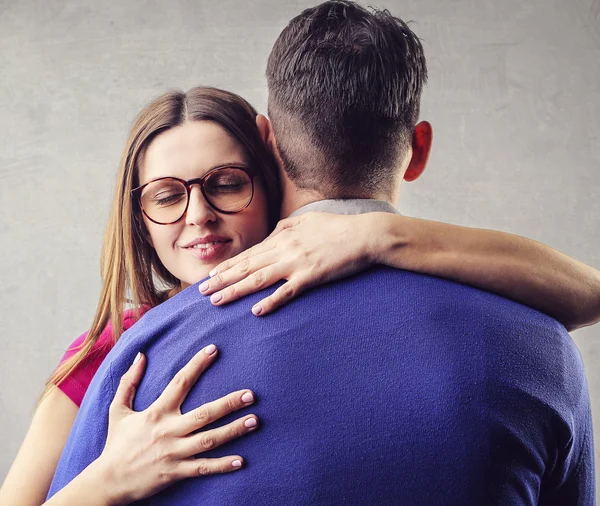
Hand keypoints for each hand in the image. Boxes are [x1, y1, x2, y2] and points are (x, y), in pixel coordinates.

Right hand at [95, 345, 257, 504]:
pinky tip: (241, 460)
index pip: (180, 382)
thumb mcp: (117, 410)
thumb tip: (140, 355)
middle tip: (251, 394)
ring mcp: (173, 452)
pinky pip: (203, 468)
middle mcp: (168, 430)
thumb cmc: (116, 444)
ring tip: (254, 421)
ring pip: (209, 440)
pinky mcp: (175, 472)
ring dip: (233, 430)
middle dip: (228, 403)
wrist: (107, 482)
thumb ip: (129, 382)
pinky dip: (222, 465)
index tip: (214, 350)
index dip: (197, 364)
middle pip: (204, 413)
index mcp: (156, 412)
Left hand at [199, 212, 377, 315]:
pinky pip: (287, 292)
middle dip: (222, 279)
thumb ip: (288, 227)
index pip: (250, 254)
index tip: (212, 275)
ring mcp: (297, 263)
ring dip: (236, 290)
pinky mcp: (312, 276)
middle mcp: (285, 249)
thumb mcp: (308, 220)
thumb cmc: (338, 227)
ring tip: (217, 301)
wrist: (365, 234)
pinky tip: (256, 311)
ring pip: (259, 279)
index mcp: (283, 237)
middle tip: (201, 291)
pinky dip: (271, 301)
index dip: (228, 265)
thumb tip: (275, 232)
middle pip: (247, 266)